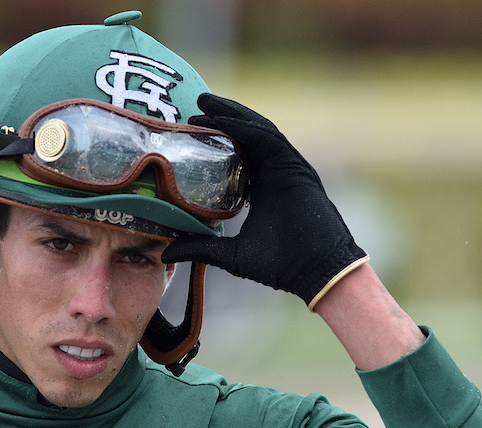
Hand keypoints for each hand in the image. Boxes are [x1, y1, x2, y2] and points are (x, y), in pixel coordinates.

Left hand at [162, 93, 367, 308]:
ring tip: (205, 102)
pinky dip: (247, 128)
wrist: (315, 272)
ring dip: (232, 114)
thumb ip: (201, 247)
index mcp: (261, 188)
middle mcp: (274, 173)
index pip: (236, 154)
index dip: (215, 139)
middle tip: (194, 104)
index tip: (188, 131)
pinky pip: (269, 139)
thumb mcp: (230, 255)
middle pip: (246, 135)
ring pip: (257, 130)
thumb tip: (166, 253)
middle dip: (221, 117)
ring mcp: (287, 167)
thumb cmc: (279, 266)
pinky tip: (225, 119)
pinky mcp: (295, 167)